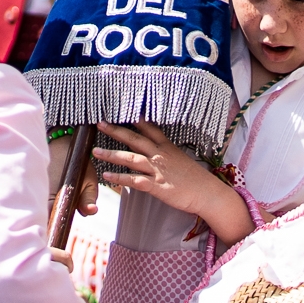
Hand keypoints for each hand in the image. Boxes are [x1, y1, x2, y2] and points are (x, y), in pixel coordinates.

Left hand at [91, 124, 231, 217]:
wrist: (207, 193)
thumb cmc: (195, 179)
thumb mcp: (180, 159)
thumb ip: (165, 154)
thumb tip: (153, 152)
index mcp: (166, 147)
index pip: (149, 128)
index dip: (135, 119)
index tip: (121, 109)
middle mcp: (160, 155)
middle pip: (135, 140)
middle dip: (116, 131)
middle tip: (100, 123)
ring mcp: (158, 170)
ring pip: (131, 159)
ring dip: (112, 154)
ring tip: (95, 151)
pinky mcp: (157, 186)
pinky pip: (134, 180)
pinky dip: (120, 178)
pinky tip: (107, 176)